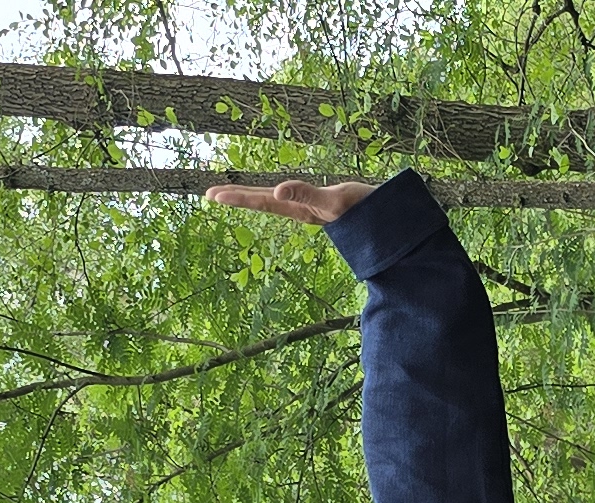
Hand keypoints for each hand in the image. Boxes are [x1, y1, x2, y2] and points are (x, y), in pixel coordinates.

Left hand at [202, 178, 375, 224]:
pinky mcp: (316, 205)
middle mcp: (298, 210)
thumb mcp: (335, 200)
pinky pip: (286, 199)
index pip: (262, 201)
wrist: (386, 219)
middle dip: (236, 198)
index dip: (238, 197)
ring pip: (271, 201)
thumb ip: (307, 195)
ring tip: (231, 195)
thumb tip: (278, 191)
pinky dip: (271, 196)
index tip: (213, 195)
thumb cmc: (363, 208)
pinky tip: (270, 196)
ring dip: (250, 197)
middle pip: (261, 202)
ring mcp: (306, 209)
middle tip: (209, 194)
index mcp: (299, 209)